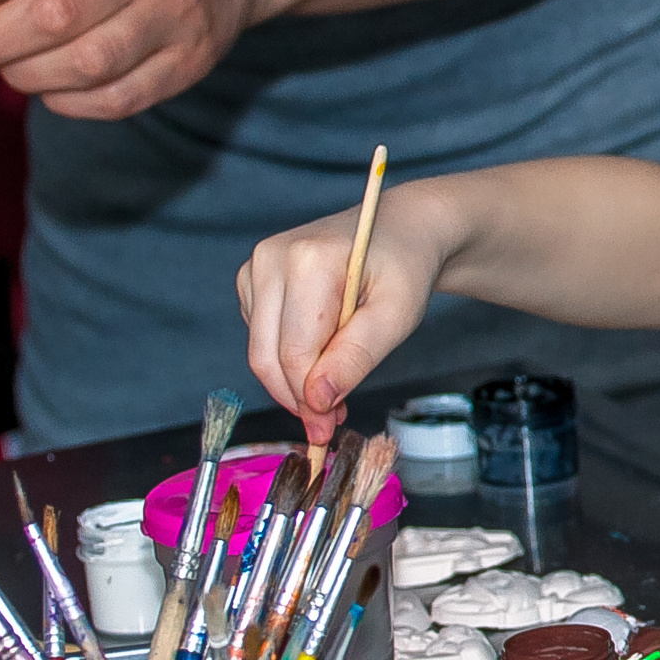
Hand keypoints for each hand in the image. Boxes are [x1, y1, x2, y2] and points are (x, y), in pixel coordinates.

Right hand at [239, 184, 449, 445]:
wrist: (401, 229)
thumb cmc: (405, 269)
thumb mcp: (397, 315)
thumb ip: (356, 357)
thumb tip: (316, 401)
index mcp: (308, 259)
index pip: (294, 351)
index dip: (309, 399)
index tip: (328, 430)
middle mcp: (271, 258)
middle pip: (266, 354)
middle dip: (297, 397)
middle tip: (330, 423)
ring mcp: (257, 266)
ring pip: (260, 350)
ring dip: (293, 381)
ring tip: (336, 389)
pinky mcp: (254, 279)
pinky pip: (261, 336)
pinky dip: (288, 358)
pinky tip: (323, 356)